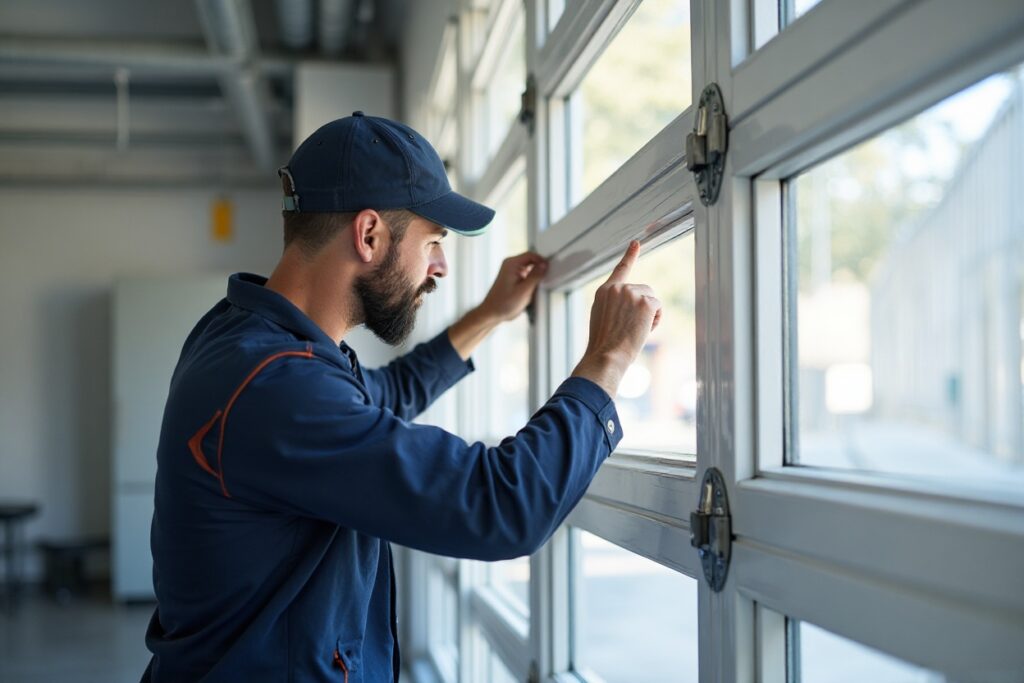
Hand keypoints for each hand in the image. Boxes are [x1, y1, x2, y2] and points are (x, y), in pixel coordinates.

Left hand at [478, 252, 548, 322]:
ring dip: (533, 278)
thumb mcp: (524, 290)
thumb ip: (536, 276)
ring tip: (533, 290)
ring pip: (528, 269)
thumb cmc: (503, 304)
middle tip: (542, 281)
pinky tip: (529, 292)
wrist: (492, 313)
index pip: (531, 255)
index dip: (542, 261)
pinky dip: (529, 282)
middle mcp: (509, 265)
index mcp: (511, 264)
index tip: (548, 269)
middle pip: (530, 261)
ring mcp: (509, 272)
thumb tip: (543, 266)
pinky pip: (524, 275)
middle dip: (538, 271)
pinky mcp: (511, 278)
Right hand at [571, 240, 661, 397]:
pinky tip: (642, 329)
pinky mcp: (644, 301)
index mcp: (603, 291)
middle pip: (643, 290)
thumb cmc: (604, 344)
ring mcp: (630, 293)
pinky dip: (655, 320)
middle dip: (643, 307)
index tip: (636, 242)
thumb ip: (614, 304)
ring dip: (649, 314)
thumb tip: (632, 304)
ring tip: (634, 330)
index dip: (630, 255)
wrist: (606, 356)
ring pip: (651, 298)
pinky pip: (658, 307)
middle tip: (629, 327)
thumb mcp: (602, 318)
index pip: (620, 268)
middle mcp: (617, 288)